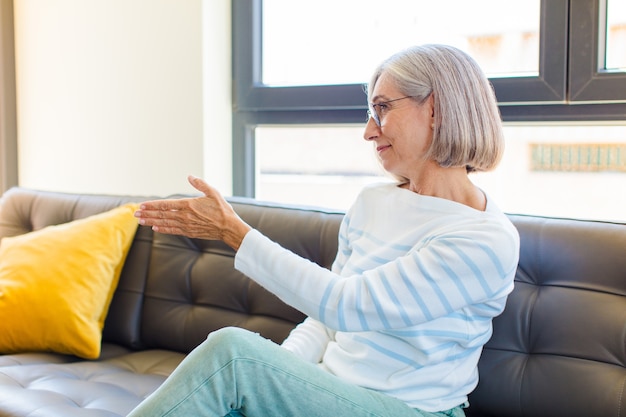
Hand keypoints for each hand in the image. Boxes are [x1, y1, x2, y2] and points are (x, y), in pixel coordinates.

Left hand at [134, 175, 250, 249]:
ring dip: (151, 222)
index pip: (166, 205)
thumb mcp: (213, 192)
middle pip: (162, 215)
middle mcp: (185, 216)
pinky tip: (155, 228)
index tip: (142, 205)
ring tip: (141, 221)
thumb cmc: (222, 210)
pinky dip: (163, 229)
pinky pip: (173, 230)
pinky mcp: (189, 232)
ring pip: (165, 223)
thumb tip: (190, 176)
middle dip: (147, 214)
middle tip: (135, 214)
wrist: (228, 227)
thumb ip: (200, 184)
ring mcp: (186, 225)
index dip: (152, 205)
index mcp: (188, 205)